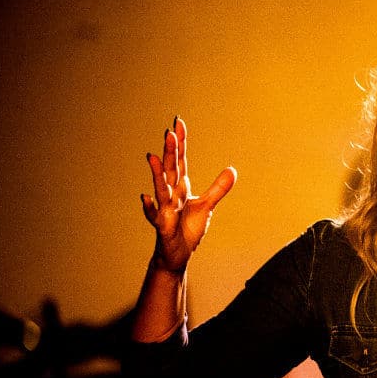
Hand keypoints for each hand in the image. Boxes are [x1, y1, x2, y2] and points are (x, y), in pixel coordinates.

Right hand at [141, 116, 235, 272]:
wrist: (176, 254)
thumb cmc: (187, 229)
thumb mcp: (206, 206)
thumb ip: (218, 188)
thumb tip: (232, 169)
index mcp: (180, 188)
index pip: (180, 161)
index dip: (180, 143)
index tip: (178, 123)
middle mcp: (171, 195)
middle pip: (171, 170)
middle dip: (171, 152)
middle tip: (169, 132)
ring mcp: (165, 210)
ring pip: (161, 190)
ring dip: (157, 174)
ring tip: (153, 157)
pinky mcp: (163, 227)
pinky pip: (155, 217)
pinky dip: (149, 208)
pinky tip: (144, 198)